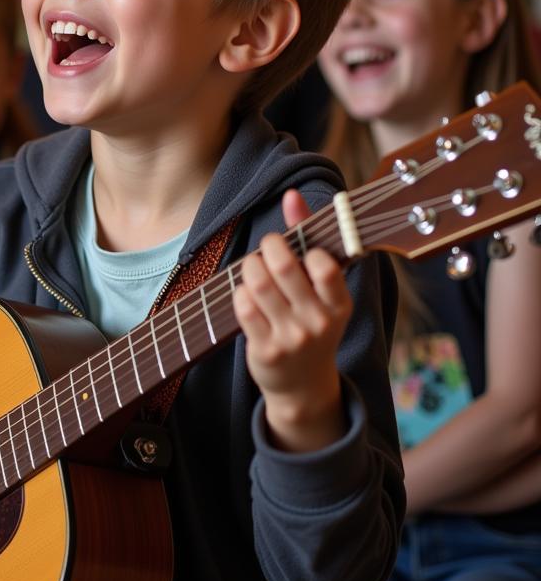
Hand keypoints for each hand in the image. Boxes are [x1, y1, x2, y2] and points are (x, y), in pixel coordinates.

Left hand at [233, 189, 350, 451]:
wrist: (303, 385)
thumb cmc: (311, 321)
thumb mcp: (321, 288)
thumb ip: (308, 237)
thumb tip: (291, 195)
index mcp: (340, 304)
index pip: (325, 267)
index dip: (306, 251)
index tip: (300, 251)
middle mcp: (318, 323)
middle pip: (284, 267)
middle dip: (269, 247)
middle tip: (268, 247)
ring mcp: (291, 338)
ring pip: (258, 284)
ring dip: (250, 267)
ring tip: (254, 267)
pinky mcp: (265, 349)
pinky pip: (242, 306)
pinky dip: (239, 291)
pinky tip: (246, 293)